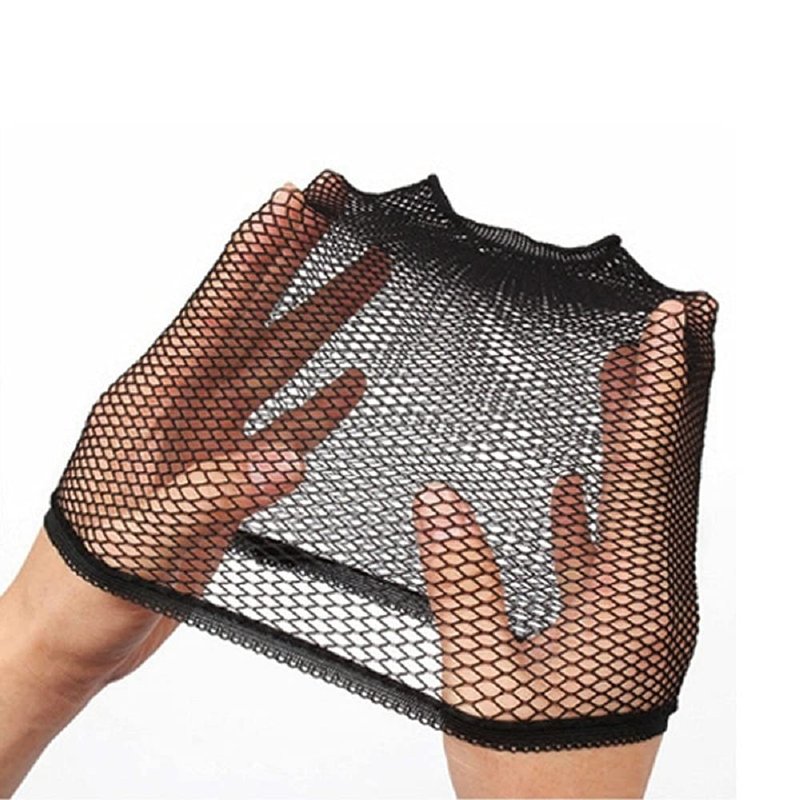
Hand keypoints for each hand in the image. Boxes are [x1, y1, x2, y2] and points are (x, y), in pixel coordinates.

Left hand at [0, 180, 389, 794]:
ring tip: (366, 273)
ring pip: (279, 358)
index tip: (291, 203)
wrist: (78, 628)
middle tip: (331, 207)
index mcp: (150, 401)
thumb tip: (291, 458)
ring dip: (323, 315)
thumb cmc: (86, 580)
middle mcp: (187, 403)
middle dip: (295, 255)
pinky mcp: (234, 471)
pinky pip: (288, 423)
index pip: (214, 309)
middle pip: (253, 311)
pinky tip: (348, 380)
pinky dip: (321, 404)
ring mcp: (214, 434)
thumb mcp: (142, 539)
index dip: (256, 252)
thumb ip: (217, 493)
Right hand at [412, 298, 699, 796]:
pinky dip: (601, 506)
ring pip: (644, 502)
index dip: (660, 388)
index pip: (648, 470)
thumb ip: (464, 583)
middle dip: (674, 388)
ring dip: (639, 434)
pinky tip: (578, 485)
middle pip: (667, 471)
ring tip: (630, 371)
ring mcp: (637, 612)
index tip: (671, 324)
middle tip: (682, 320)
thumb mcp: (485, 681)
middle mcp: (652, 599)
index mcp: (632, 605)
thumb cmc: (533, 783)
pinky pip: (613, 548)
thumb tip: (438, 500)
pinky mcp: (614, 627)